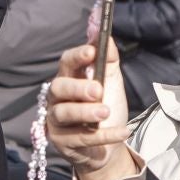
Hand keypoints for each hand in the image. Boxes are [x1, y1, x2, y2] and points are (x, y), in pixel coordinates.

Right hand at [44, 40, 133, 179]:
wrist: (110, 144)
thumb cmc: (106, 107)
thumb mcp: (112, 81)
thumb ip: (108, 58)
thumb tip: (106, 35)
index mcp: (69, 78)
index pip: (66, 62)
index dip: (77, 56)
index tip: (92, 52)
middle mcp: (57, 98)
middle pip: (58, 87)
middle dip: (78, 87)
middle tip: (98, 90)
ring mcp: (57, 121)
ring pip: (64, 113)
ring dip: (86, 112)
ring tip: (106, 112)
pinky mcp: (62, 142)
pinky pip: (81, 138)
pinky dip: (104, 135)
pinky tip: (122, 132)